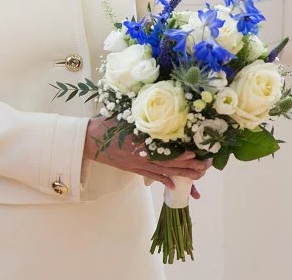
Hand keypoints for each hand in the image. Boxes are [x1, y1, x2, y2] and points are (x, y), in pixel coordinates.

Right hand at [84, 117, 210, 189]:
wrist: (87, 140)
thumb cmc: (104, 124)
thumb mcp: (121, 115)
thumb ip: (138, 115)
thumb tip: (157, 106)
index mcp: (137, 141)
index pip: (162, 150)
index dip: (178, 154)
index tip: (193, 153)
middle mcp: (139, 155)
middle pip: (167, 163)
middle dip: (187, 166)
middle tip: (204, 167)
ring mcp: (136, 164)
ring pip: (162, 172)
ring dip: (181, 174)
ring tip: (198, 176)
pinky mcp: (132, 169)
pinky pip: (151, 176)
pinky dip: (164, 180)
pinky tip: (175, 185)